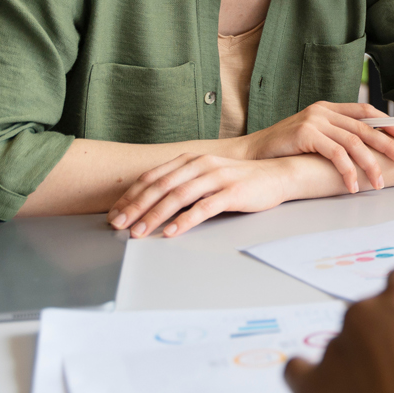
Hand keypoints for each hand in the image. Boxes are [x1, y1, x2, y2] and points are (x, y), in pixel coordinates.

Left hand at [109, 154, 304, 237]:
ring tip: (140, 232)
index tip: (115, 213)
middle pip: (161, 186)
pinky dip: (185, 221)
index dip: (131, 195)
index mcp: (191, 160)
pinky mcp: (232, 192)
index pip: (153, 177)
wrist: (277, 176)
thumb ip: (183, 183)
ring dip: (155, 215)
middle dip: (136, 207)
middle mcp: (201, 165)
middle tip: (118, 224)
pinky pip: (204, 207)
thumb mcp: (207, 176)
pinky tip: (171, 232)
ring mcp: (217, 177)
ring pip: (178, 197)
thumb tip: (153, 202)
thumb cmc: (240, 180)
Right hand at [243, 101, 393, 188]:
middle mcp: (323, 110)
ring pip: (354, 142)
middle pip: (364, 126)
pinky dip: (347, 171)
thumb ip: (334, 136)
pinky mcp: (306, 134)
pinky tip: (352, 186)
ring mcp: (315, 120)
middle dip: (387, 144)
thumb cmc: (283, 149)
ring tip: (379, 182)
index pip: (364, 111)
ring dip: (370, 164)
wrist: (252, 153)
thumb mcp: (312, 136)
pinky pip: (336, 153)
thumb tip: (365, 149)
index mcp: (327, 108)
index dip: (387, 122)